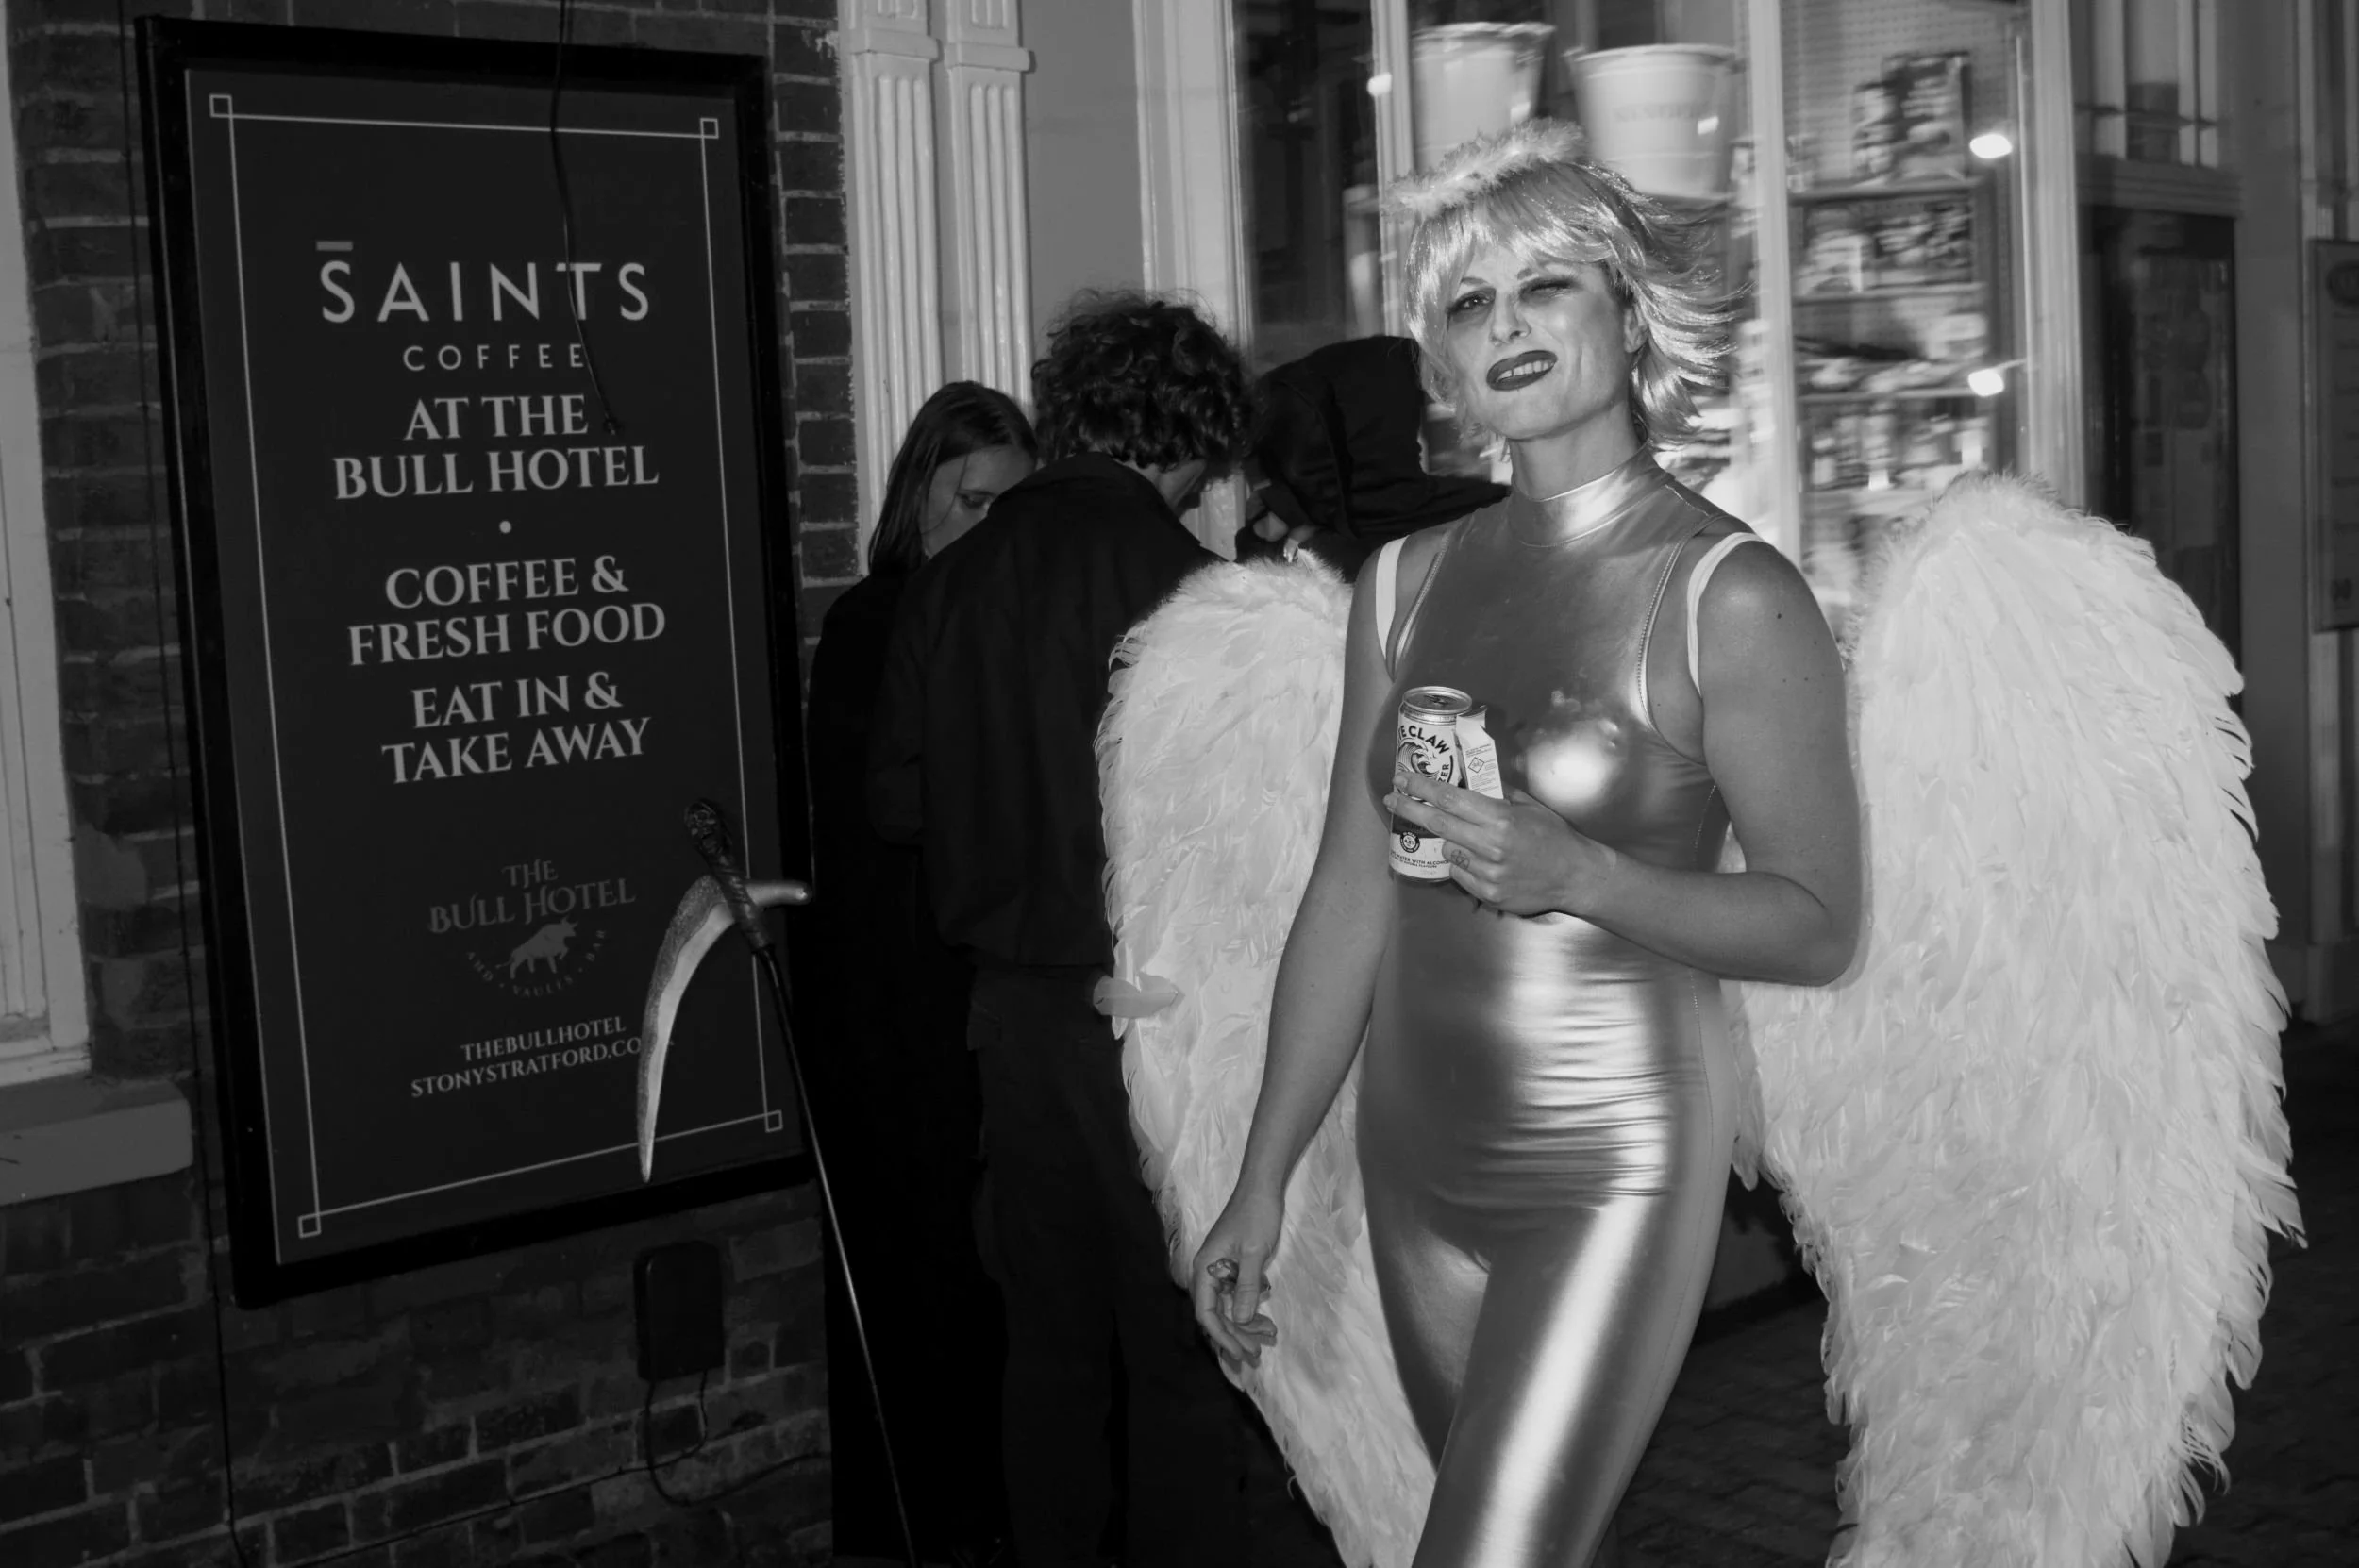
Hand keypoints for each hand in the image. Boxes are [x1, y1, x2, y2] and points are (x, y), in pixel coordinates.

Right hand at [1191, 1187, 1282, 1370]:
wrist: (1263, 1188)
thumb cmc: (1256, 1216)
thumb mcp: (1255, 1253)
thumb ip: (1246, 1287)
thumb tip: (1240, 1321)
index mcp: (1204, 1268)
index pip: (1206, 1313)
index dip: (1222, 1336)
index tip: (1241, 1352)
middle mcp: (1207, 1272)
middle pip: (1215, 1315)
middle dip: (1234, 1336)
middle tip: (1256, 1356)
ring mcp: (1220, 1270)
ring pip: (1227, 1308)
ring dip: (1244, 1326)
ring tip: (1267, 1339)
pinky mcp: (1233, 1268)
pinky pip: (1237, 1297)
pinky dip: (1249, 1310)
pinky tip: (1265, 1321)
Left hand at [1384, 770, 1613, 916]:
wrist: (1575, 876)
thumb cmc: (1553, 836)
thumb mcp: (1528, 805)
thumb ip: (1497, 793)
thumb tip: (1466, 777)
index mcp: (1501, 818)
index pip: (1449, 800)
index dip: (1421, 788)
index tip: (1402, 779)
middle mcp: (1491, 846)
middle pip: (1438, 824)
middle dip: (1410, 809)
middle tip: (1392, 799)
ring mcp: (1488, 873)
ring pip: (1447, 850)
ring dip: (1447, 840)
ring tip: (1464, 836)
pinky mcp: (1488, 894)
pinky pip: (1459, 873)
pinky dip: (1461, 863)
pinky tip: (1477, 859)